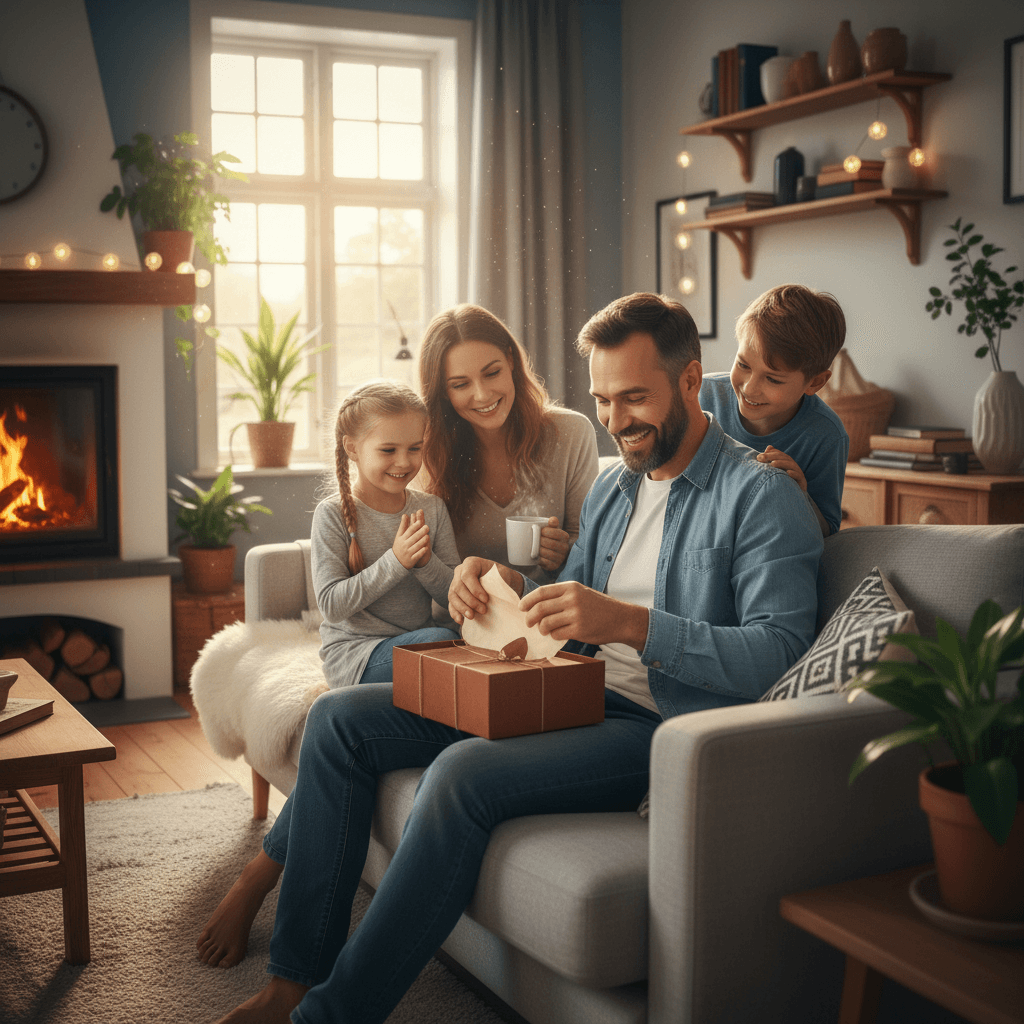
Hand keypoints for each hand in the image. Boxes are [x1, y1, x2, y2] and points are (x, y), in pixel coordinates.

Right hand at [393, 510, 430, 568]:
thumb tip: (405, 514)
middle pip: (413, 538)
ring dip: (422, 541)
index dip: (414, 526)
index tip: (419, 522)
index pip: (408, 531)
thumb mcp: (399, 536)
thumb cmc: (399, 546)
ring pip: (416, 546)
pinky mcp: (411, 560)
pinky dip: (421, 552)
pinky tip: (426, 548)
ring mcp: (408, 553)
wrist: (395, 562)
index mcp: (401, 539)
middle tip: (427, 527)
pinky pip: (417, 555)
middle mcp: (404, 545)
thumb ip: (403, 526)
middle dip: (420, 532)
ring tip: (427, 536)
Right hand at [448, 557, 520, 623]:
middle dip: (470, 601)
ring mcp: (455, 583)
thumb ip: (498, 580)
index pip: (467, 575)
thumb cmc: (501, 576)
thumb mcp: (503, 574)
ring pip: (452, 596)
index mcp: (471, 563)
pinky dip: (455, 613)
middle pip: (458, 587)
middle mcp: (460, 572)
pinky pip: (451, 605)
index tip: (486, 599)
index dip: (474, 589)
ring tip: (472, 617)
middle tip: (483, 610)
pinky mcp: (454, 596)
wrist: (499, 582)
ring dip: (462, 608)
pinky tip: (462, 621)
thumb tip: (493, 591)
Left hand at [519, 581, 648, 647]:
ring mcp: (576, 614)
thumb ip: (560, 596)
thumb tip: (535, 606)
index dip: (528, 600)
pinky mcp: (579, 630)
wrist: (620, 618)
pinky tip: (557, 634)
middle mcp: (572, 599)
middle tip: (528, 623)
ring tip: (544, 630)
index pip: (542, 592)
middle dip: (529, 617)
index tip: (521, 607)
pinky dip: (553, 635)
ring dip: (541, 628)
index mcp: (570, 587)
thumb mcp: (580, 592)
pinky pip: (556, 634)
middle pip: (540, 608)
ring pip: (546, 623)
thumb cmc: (597, 606)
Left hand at [537, 516, 570, 572]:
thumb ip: (552, 522)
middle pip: (552, 544)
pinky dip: (539, 559)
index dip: (546, 532)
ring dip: (539, 550)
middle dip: (541, 541)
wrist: (550, 551)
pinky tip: (536, 556)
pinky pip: (546, 563)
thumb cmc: (549, 537)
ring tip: (534, 547)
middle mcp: (565, 548)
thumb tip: (552, 520)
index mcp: (565, 537)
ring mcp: (560, 558)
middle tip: (535, 539)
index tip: (540, 531)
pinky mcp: (554, 566)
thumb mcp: (552, 528)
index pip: (556, 533)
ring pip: (548, 554)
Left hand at [756, 445, 806, 491]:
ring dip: (782, 463)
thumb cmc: (781, 484)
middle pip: (785, 458)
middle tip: (762, 458)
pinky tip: (788, 473)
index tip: (759, 457)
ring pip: (792, 466)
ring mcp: (799, 474)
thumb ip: (771, 460)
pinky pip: (799, 477)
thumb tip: (769, 447)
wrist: (792, 499)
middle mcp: (793, 467)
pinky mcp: (802, 483)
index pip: (780, 455)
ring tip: (772, 464)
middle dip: (773, 457)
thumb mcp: (774, 471)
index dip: (771, 453)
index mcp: (787, 463)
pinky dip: (794, 474)